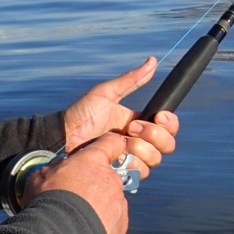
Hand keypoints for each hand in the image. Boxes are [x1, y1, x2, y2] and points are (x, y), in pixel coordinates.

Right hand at [24, 133, 131, 233]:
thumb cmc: (47, 202)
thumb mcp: (41, 176)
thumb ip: (56, 167)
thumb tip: (60, 167)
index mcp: (94, 161)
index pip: (112, 142)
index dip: (108, 145)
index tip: (103, 152)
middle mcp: (112, 179)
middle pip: (109, 175)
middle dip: (95, 183)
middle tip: (76, 196)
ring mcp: (119, 203)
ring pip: (112, 199)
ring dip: (100, 205)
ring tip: (78, 219)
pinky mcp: (120, 226)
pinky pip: (114, 221)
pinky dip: (104, 224)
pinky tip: (85, 232)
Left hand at [63, 57, 179, 179]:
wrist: (64, 138)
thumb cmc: (82, 113)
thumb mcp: (107, 93)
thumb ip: (131, 80)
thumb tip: (152, 60)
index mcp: (140, 122)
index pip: (168, 126)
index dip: (169, 123)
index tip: (158, 116)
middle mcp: (139, 141)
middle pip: (168, 144)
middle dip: (155, 135)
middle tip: (133, 128)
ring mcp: (132, 158)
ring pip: (156, 159)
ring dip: (143, 149)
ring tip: (122, 142)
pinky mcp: (123, 172)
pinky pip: (141, 173)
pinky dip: (133, 163)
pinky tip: (119, 156)